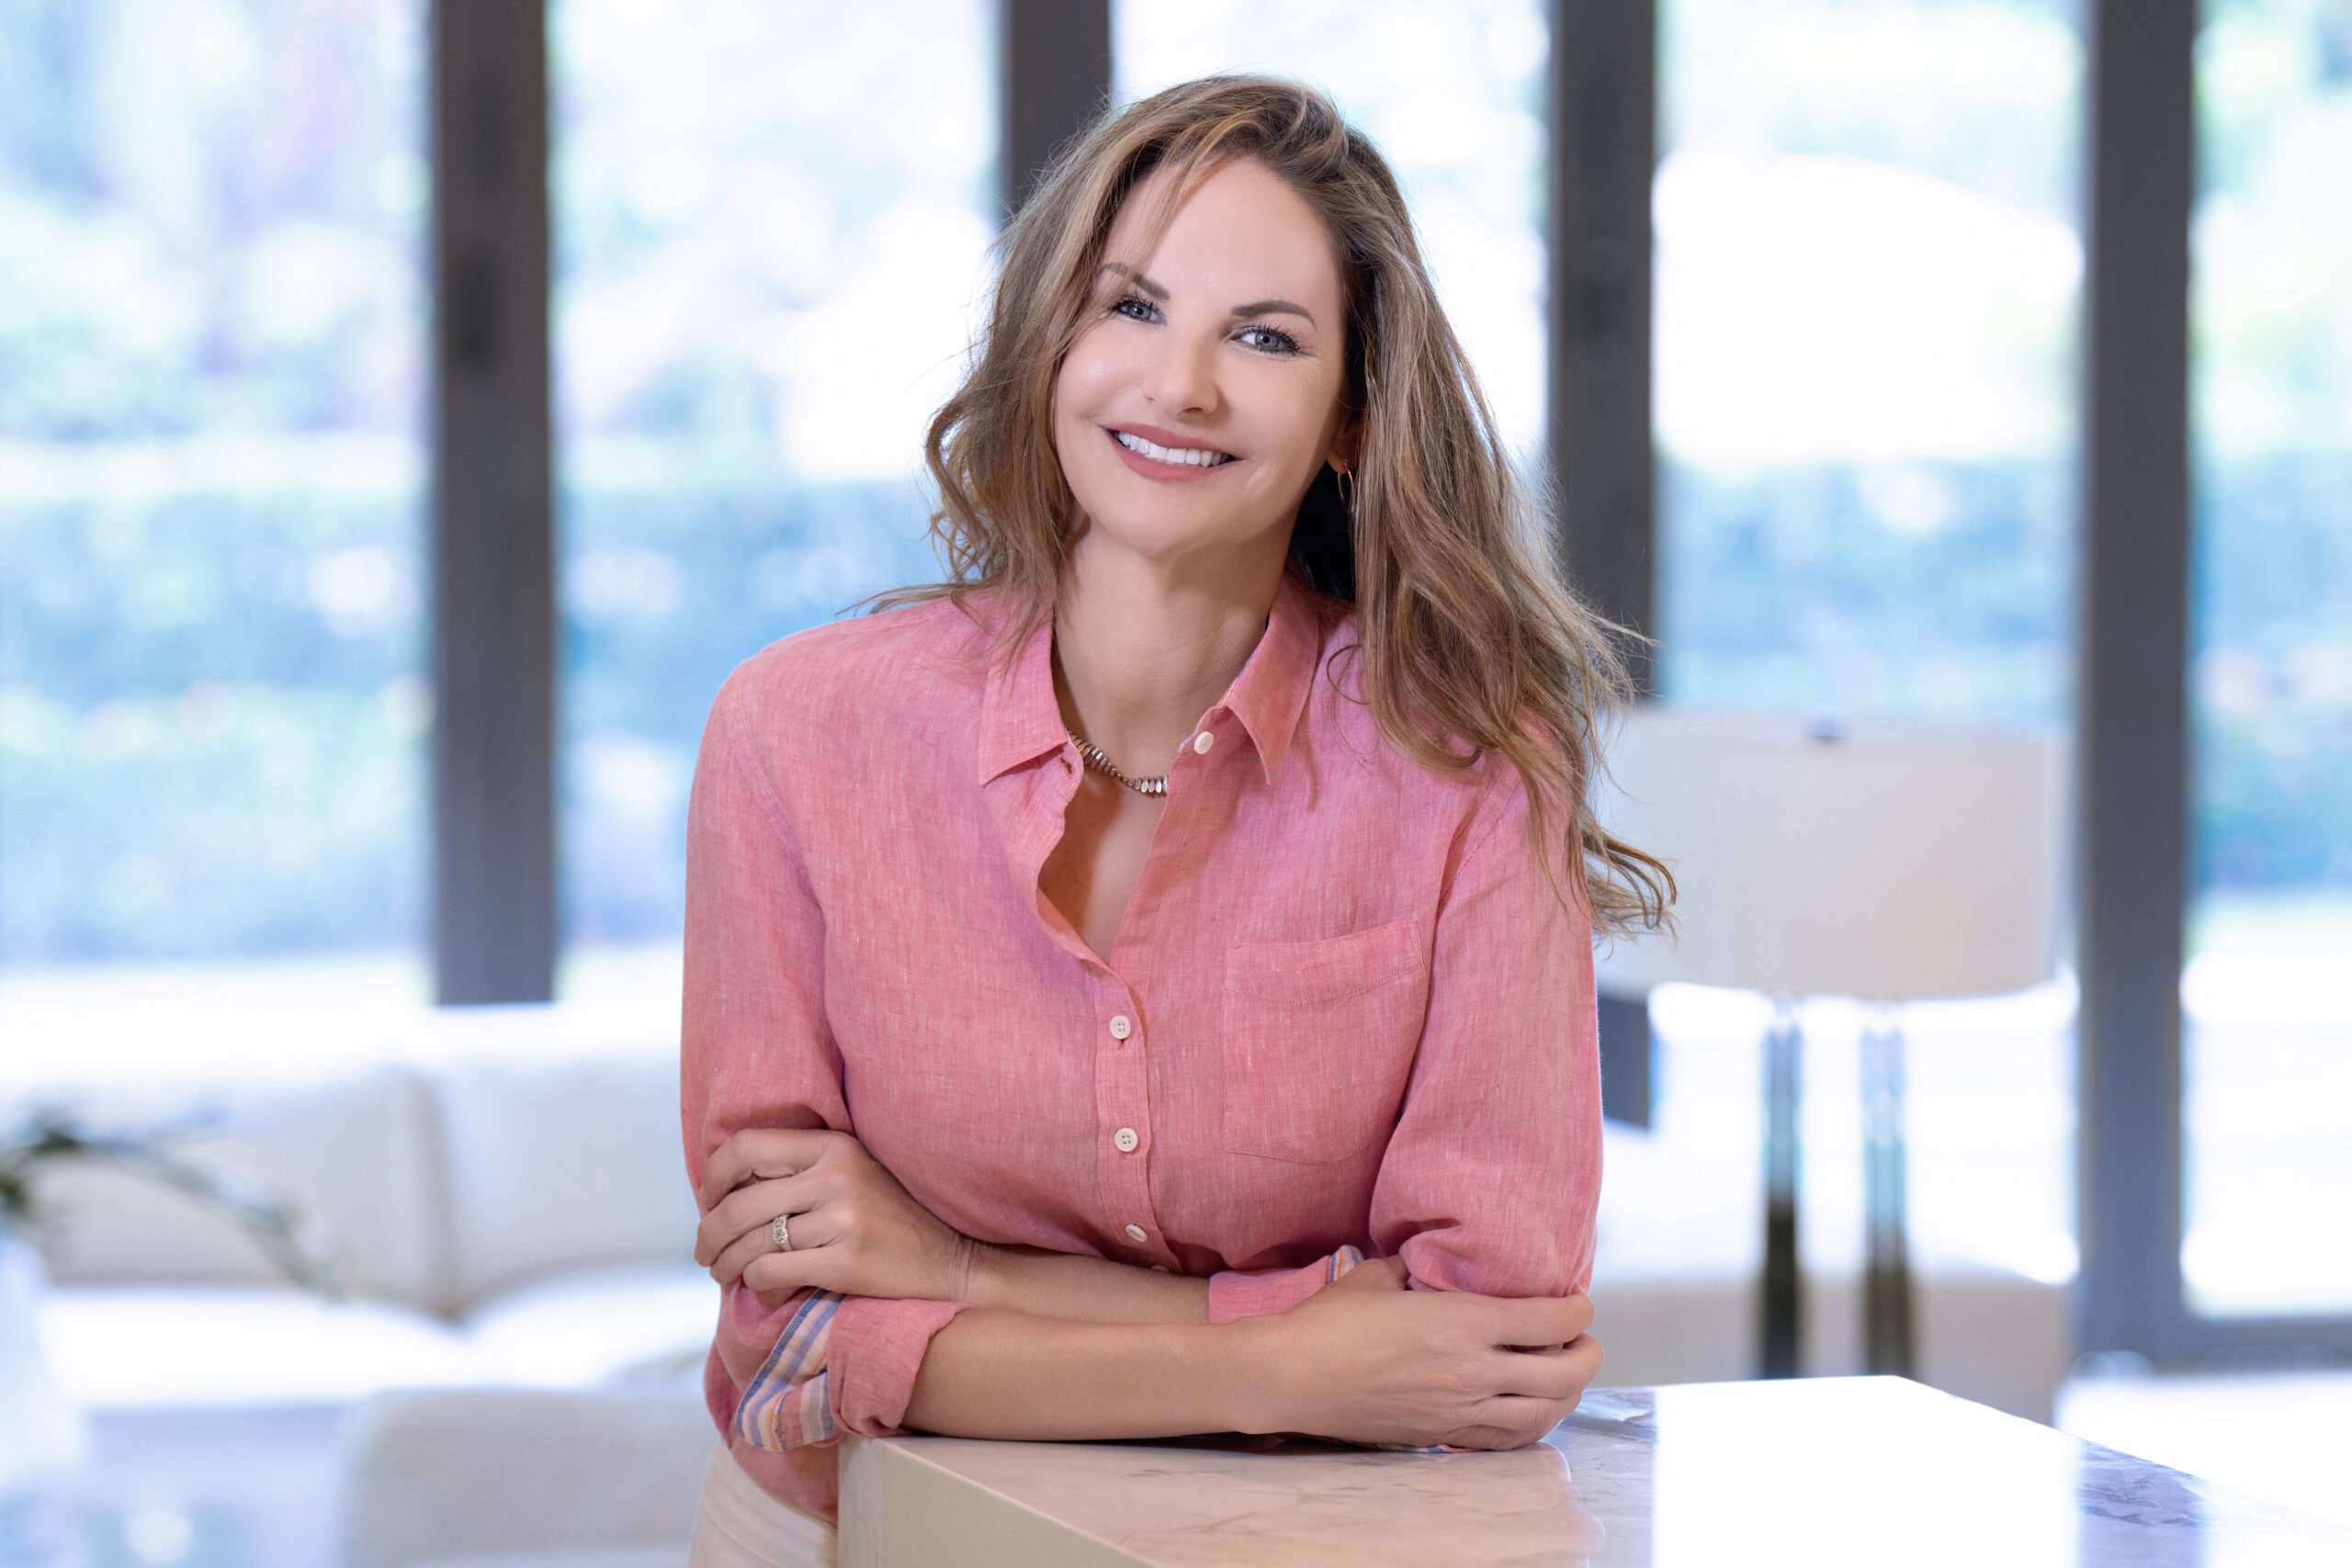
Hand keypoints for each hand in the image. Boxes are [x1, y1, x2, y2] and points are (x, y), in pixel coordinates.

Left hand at [694, 1128, 981, 1303]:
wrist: (950, 1262)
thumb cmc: (888, 1223)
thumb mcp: (850, 1176)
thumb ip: (799, 1172)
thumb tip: (722, 1188)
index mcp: (833, 1146)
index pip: (745, 1146)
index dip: (713, 1176)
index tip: (709, 1201)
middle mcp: (836, 1175)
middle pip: (738, 1203)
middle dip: (709, 1234)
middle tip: (704, 1252)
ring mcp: (843, 1218)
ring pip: (750, 1243)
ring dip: (726, 1265)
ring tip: (724, 1275)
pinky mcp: (847, 1261)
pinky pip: (771, 1273)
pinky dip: (756, 1285)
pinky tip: (763, 1289)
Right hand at [1236, 1256, 1602, 1450]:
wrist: (1290, 1378)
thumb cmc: (1328, 1323)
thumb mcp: (1377, 1276)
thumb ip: (1415, 1267)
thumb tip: (1427, 1260)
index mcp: (1464, 1323)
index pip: (1551, 1321)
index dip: (1578, 1310)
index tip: (1578, 1301)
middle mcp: (1472, 1371)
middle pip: (1563, 1374)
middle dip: (1588, 1355)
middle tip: (1586, 1341)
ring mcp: (1458, 1410)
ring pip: (1541, 1415)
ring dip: (1566, 1396)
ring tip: (1566, 1378)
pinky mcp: (1439, 1434)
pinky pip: (1502, 1439)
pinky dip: (1529, 1427)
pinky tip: (1529, 1415)